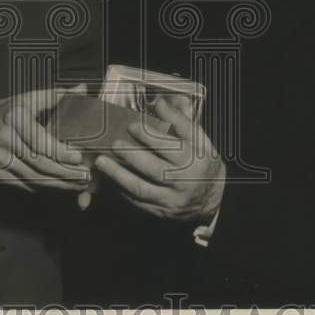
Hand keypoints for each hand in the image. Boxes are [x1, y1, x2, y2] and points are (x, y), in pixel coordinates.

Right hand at [0, 84, 89, 191]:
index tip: (79, 157)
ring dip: (59, 184)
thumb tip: (82, 89)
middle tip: (85, 175)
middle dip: (65, 172)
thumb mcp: (29, 98)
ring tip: (79, 184)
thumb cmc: (8, 111)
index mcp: (15, 118)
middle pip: (39, 163)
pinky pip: (25, 185)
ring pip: (34, 178)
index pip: (40, 141)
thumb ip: (56, 96)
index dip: (61, 153)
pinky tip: (60, 187)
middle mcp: (5, 139)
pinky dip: (45, 187)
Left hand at [93, 96, 224, 222]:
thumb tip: (159, 102)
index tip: (132, 126)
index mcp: (196, 159)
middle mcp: (185, 180)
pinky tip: (110, 178)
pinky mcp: (162, 211)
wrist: (212, 197)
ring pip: (141, 188)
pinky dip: (122, 189)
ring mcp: (172, 198)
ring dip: (119, 174)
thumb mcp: (199, 139)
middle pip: (155, 168)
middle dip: (132, 155)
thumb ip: (180, 120)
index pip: (172, 146)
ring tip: (102, 162)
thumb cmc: (203, 163)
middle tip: (115, 144)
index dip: (150, 136)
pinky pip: (137, 201)